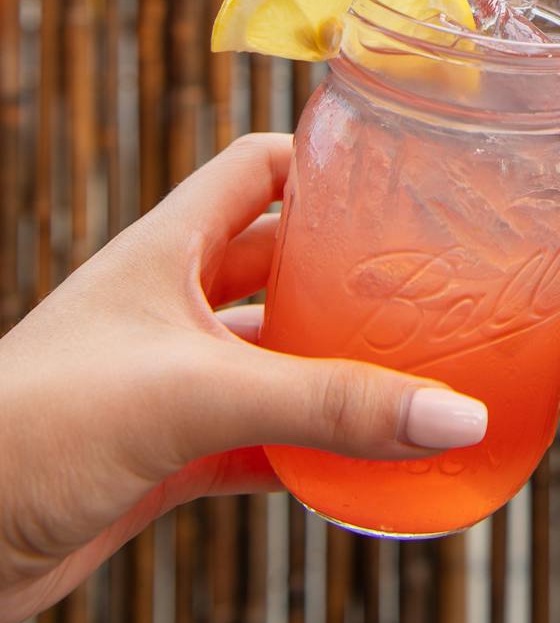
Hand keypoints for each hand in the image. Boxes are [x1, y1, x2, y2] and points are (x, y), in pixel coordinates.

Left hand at [0, 133, 486, 622]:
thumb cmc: (31, 429)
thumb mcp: (194, 394)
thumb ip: (328, 404)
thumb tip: (455, 415)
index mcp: (168, 249)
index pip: (258, 169)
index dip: (323, 160)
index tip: (396, 174)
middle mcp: (173, 304)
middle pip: (282, 263)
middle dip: (348, 272)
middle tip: (426, 282)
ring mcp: (173, 377)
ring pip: (278, 355)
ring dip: (337, 367)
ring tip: (416, 371)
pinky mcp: (172, 447)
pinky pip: (264, 435)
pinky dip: (312, 447)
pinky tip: (363, 461)